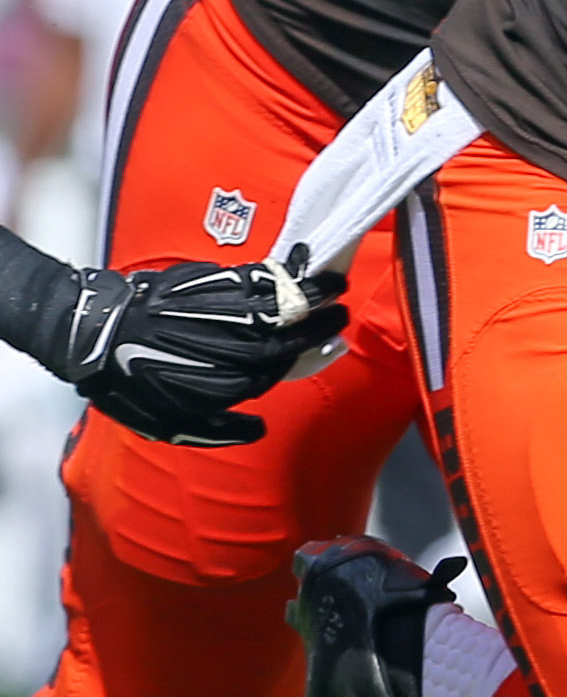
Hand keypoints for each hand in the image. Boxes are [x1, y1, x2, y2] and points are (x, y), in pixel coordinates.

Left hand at [73, 260, 349, 446]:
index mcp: (222, 385)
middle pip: (288, 335)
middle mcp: (228, 350)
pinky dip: (281, 274)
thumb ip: (217, 429)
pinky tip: (296, 266)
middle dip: (319, 323)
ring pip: (277, 304)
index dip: (306, 354)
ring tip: (334, 284)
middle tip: (341, 312)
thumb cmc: (129, 384)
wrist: (94, 335)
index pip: (279, 368)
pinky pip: (256, 280)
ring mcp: (221, 315)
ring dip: (311, 293)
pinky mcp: (209, 286)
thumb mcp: (168, 422)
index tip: (329, 341)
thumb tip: (259, 430)